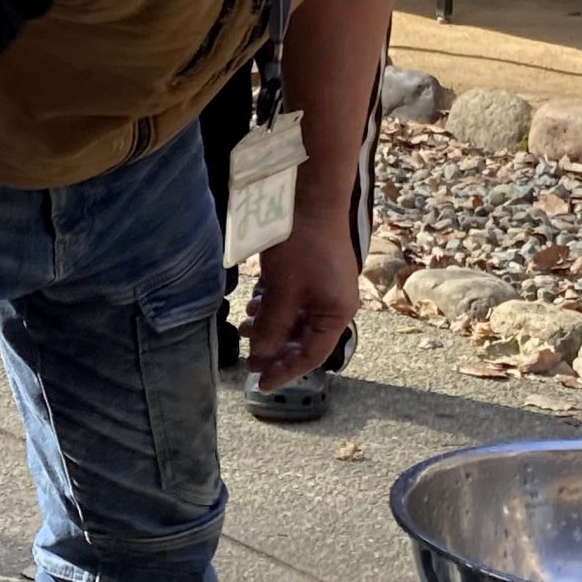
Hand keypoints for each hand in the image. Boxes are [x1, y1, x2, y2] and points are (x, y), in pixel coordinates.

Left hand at [243, 217, 362, 388]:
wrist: (309, 197)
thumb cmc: (302, 246)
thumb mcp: (283, 292)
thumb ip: (272, 327)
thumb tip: (260, 355)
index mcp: (337, 313)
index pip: (313, 356)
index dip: (286, 372)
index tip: (260, 383)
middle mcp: (334, 303)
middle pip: (303, 339)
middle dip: (274, 349)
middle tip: (247, 359)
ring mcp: (323, 287)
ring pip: (294, 319)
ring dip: (269, 327)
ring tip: (244, 328)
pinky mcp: (310, 272)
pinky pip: (292, 301)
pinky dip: (272, 308)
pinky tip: (254, 305)